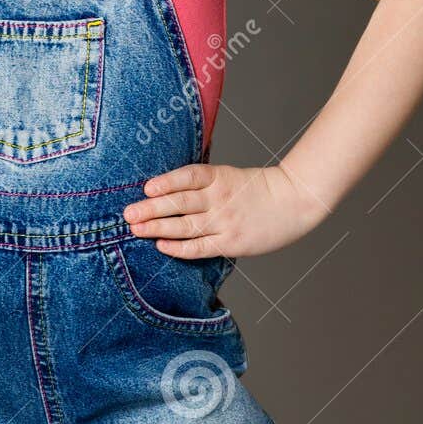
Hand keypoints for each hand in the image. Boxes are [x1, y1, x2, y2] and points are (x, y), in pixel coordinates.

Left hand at [122, 162, 323, 259]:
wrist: (294, 201)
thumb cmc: (257, 188)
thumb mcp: (229, 175)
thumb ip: (202, 182)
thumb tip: (166, 189)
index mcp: (219, 177)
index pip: (188, 177)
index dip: (166, 182)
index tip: (147, 188)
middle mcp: (220, 199)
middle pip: (180, 203)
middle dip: (151, 208)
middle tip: (128, 214)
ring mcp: (225, 221)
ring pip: (185, 226)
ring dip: (158, 227)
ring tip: (136, 229)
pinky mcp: (231, 242)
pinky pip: (200, 247)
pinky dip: (179, 247)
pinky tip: (162, 246)